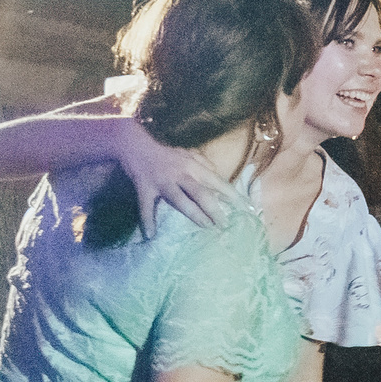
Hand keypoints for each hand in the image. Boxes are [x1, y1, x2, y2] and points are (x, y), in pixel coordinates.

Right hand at [120, 120, 236, 235]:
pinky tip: (150, 235)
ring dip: (195, 215)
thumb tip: (219, 174)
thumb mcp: (188, 153)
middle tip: (225, 224)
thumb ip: (204, 163)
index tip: (245, 207)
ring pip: (180, 201)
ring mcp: (162, 182)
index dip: (232, 195)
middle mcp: (180, 175)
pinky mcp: (145, 189)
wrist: (134, 146)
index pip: (217, 181)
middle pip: (201, 194)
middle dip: (215, 210)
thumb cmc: (165, 153)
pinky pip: (146, 207)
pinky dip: (148, 221)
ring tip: (206, 227)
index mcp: (192, 166)